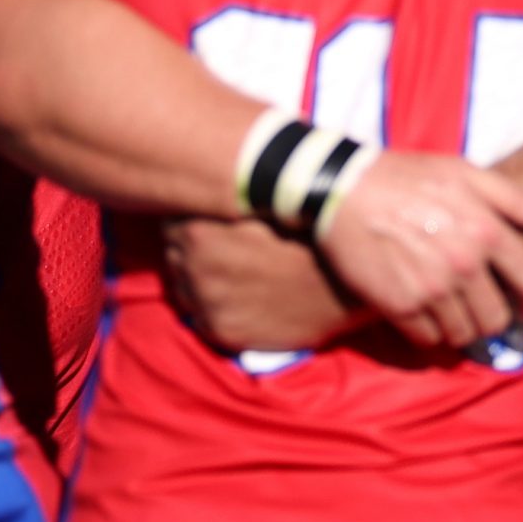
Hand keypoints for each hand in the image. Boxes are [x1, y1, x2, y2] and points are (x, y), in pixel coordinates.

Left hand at [161, 217, 355, 352]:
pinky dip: (216, 308)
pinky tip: (243, 299)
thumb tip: (208, 190)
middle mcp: (195, 268)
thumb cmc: (314, 231)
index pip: (171, 221)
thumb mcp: (266, 203)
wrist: (351, 280)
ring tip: (235, 275)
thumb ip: (229, 200)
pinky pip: (201, 318)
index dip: (193, 219)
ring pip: (183, 288)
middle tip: (226, 248)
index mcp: (199, 230)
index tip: (213, 221)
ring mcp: (207, 302)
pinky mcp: (222, 331)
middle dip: (193, 250)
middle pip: (174, 254)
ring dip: (201, 281)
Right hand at [316, 153, 522, 350]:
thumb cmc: (408, 177)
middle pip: (500, 319)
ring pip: (466, 335)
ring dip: (466, 331)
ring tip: (460, 317)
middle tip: (489, 313)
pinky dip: (433, 334)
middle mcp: (464, 265)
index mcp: (487, 232)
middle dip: (499, 320)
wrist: (344, 190)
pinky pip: (429, 339)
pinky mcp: (399, 306)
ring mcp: (431, 289)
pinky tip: (430, 318)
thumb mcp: (465, 174)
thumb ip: (513, 199)